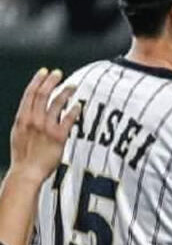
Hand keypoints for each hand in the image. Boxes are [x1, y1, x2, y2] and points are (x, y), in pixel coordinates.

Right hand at [8, 68, 80, 184]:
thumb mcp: (19, 134)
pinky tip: (79, 106)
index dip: (38, 80)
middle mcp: (33, 120)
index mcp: (22, 118)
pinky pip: (68, 119)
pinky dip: (74, 110)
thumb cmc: (23, 156)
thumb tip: (31, 111)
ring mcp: (46, 127)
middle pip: (43, 94)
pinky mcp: (58, 137)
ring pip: (56, 104)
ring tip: (73, 86)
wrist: (27, 172)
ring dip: (65, 93)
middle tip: (59, 73)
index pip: (30, 94)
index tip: (44, 72)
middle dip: (51, 81)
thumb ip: (25, 121)